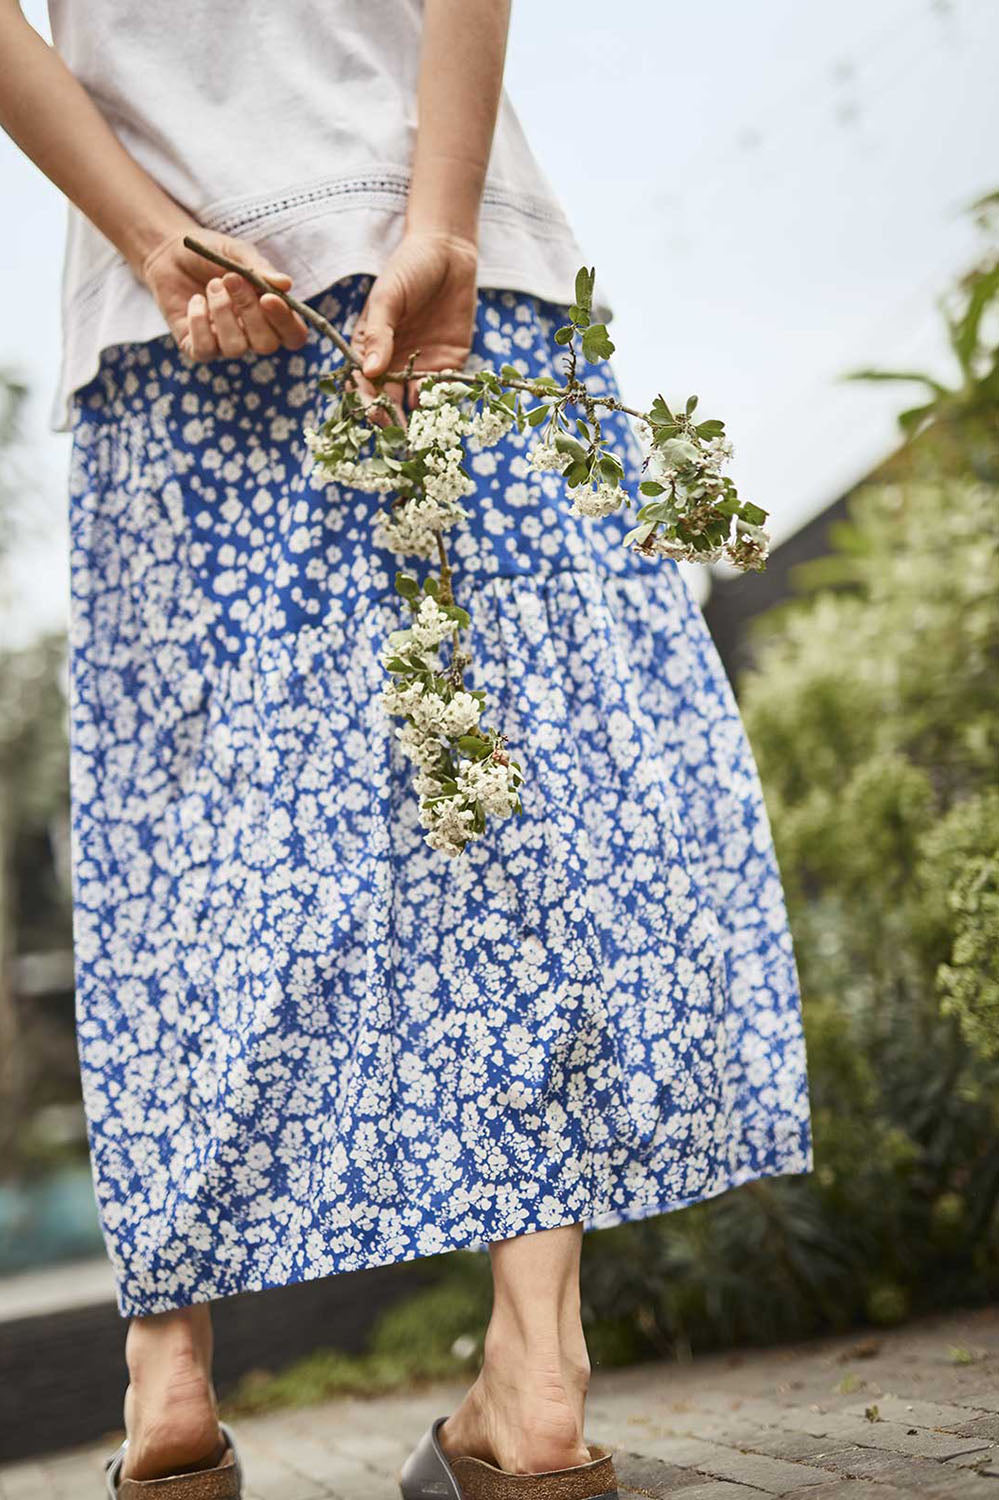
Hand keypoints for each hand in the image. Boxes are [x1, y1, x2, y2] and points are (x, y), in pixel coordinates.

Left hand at [139, 226, 308, 360]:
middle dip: (249, 311)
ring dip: (222, 312)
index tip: (268, 297)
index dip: (286, 322)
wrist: (170, 253)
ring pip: (235, 348)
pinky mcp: (197, 348)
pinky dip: (198, 321)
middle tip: (231, 279)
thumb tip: (286, 283)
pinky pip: (204, 349)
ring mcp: (224, 345)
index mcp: (270, 315)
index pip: (293, 336)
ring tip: (211, 286)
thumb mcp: (237, 253)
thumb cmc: (212, 254)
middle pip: (267, 345)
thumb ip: (261, 268)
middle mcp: (252, 336)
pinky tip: (194, 301)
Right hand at [351, 230, 478, 418]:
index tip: (373, 415)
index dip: (366, 402)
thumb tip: (369, 372)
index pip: (362, 383)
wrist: (448, 252)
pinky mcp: (449, 364)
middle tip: (400, 436)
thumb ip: (379, 333)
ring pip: (416, 402)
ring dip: (419, 416)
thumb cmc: (407, 268)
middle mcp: (393, 363)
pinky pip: (445, 389)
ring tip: (424, 430)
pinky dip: (444, 398)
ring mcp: (421, 366)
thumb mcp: (387, 298)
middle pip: (388, 400)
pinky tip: (444, 399)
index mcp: (369, 348)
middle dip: (392, 419)